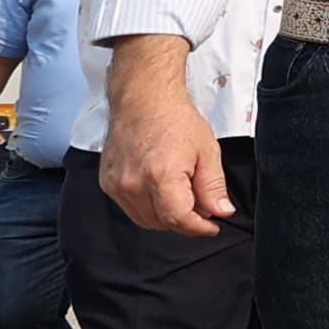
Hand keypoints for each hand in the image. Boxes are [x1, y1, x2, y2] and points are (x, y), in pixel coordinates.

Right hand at [103, 94, 231, 237]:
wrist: (144, 101)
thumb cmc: (176, 121)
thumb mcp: (207, 152)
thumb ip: (213, 187)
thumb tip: (221, 212)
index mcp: (160, 176)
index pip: (178, 220)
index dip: (198, 228)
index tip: (212, 226)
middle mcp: (133, 184)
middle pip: (161, 223)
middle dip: (184, 221)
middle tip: (200, 206)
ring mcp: (116, 185)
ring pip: (144, 220)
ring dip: (165, 217)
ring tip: (182, 196)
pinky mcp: (106, 183)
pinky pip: (130, 208)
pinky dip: (147, 207)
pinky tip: (160, 190)